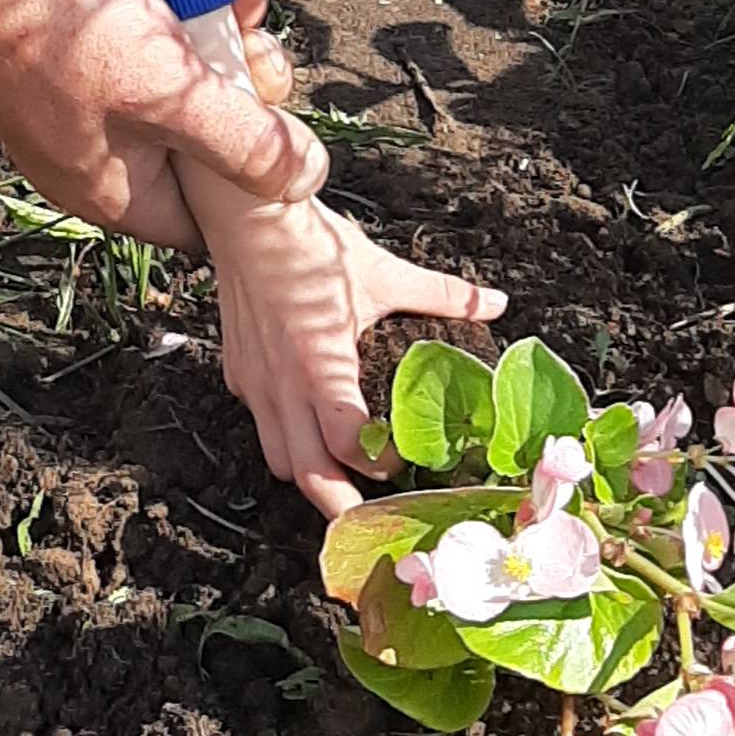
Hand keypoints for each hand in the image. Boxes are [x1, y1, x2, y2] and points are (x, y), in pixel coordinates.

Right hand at [0, 0, 326, 252]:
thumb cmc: (56, 31)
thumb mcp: (169, 90)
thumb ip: (245, 144)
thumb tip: (307, 181)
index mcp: (114, 192)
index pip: (208, 218)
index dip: (257, 174)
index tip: (283, 117)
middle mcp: (98, 156)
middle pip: (205, 137)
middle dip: (245, 74)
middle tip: (256, 25)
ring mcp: (85, 101)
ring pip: (183, 75)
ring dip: (222, 20)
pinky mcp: (78, 50)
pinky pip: (150, 37)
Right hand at [181, 168, 503, 515]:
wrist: (246, 213)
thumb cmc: (311, 244)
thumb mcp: (383, 271)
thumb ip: (443, 295)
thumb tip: (495, 302)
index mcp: (320, 366)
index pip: (346, 444)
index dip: (378, 464)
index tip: (403, 462)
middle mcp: (282, 385)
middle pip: (305, 474)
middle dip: (338, 505)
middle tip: (369, 522)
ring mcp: (255, 382)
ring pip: (277, 458)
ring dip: (309, 475)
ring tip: (342, 479)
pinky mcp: (239, 373)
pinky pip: (261, 424)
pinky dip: (286, 439)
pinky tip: (309, 427)